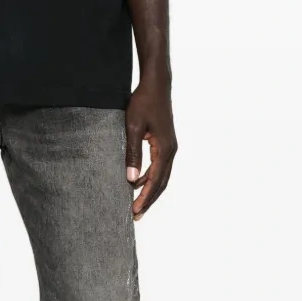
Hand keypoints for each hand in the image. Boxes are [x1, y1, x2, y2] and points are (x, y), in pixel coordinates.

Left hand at [125, 76, 177, 220]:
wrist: (156, 85)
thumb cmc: (143, 102)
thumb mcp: (132, 127)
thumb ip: (132, 153)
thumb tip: (131, 179)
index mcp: (164, 149)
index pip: (155, 180)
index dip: (145, 197)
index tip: (135, 211)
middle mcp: (170, 150)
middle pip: (161, 183)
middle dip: (148, 200)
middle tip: (136, 216)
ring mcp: (169, 147)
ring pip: (161, 176)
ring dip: (150, 190)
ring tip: (136, 204)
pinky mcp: (165, 143)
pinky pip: (159, 166)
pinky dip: (150, 177)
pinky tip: (137, 182)